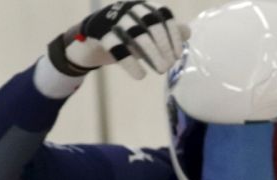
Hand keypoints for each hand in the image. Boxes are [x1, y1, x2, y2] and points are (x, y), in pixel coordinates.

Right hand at [47, 2, 188, 80]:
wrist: (88, 42)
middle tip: (168, 66)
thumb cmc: (123, 37)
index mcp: (142, 6)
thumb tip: (188, 31)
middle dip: (164, 46)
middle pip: (151, 24)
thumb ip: (166, 32)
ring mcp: (112, 19)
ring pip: (136, 34)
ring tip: (161, 71)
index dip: (173, 35)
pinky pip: (117, 47)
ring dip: (152, 54)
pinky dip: (131, 62)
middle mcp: (128, 8)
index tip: (178, 55)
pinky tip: (140, 76)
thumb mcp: (146, 35)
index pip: (163, 15)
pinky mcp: (99, 33)